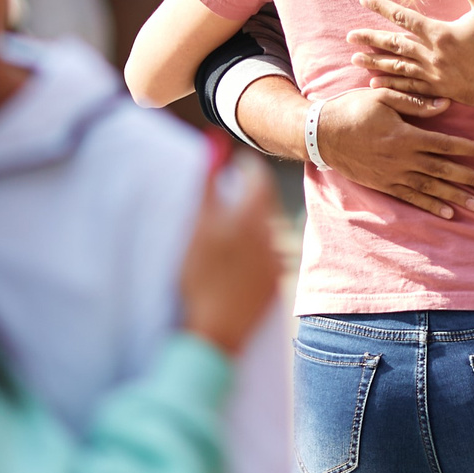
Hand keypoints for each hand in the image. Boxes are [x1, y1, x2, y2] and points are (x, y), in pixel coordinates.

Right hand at [181, 161, 283, 353]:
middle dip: (246, 197)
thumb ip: (207, 182)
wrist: (214, 331)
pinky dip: (252, 251)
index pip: (258, 179)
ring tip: (225, 230)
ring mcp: (275, 263)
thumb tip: (215, 141)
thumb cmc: (200, 275)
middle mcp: (272, 237)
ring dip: (249, 225)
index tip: (235, 165)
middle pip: (263, 205)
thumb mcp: (198, 225)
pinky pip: (266, 256)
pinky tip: (233, 260)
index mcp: (254, 218)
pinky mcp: (272, 286)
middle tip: (226, 195)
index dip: (246, 168)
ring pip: (265, 231)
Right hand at [311, 85, 473, 220]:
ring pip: (430, 187)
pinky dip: (430, 205)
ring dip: (454, 196)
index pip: (445, 143)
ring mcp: (392, 175)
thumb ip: (413, 101)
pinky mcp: (383, 184)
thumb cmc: (352, 109)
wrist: (321, 134)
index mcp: (405, 135)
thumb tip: (445, 104)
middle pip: (443, 170)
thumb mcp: (382, 97)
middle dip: (470, 179)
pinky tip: (448, 213)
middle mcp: (402, 159)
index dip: (470, 149)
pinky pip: (411, 197)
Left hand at [349, 0, 473, 110]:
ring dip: (376, 63)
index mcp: (441, 34)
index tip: (364, 0)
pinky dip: (392, 86)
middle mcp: (433, 56)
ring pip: (398, 68)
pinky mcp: (442, 91)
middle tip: (349, 37)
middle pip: (395, 45)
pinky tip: (377, 85)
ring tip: (355, 60)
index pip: (404, 18)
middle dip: (370, 39)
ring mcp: (436, 76)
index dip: (383, 8)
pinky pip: (410, 89)